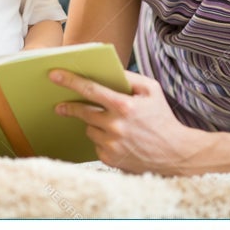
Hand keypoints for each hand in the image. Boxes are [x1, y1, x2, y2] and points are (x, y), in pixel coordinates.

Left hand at [49, 69, 196, 174]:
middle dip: (69, 107)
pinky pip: (95, 144)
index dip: (70, 81)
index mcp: (125, 106)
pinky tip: (117, 139)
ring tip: (110, 124)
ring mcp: (112, 144)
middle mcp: (116, 126)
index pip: (90, 90)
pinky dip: (102, 139)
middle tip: (60, 105)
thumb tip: (107, 70)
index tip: (53, 74)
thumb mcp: (152, 90)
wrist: (176, 154)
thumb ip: (129, 78)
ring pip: (89, 128)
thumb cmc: (162, 118)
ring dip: (93, 124)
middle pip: (82, 112)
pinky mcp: (110, 159)